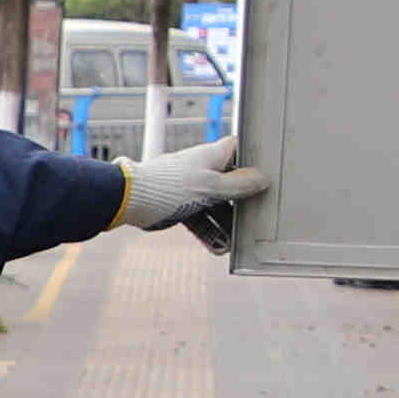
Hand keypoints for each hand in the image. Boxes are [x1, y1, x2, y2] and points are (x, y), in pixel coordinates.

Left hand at [116, 150, 267, 251]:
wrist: (131, 200)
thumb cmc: (171, 186)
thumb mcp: (213, 187)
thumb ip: (240, 184)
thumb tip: (263, 178)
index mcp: (212, 156)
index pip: (238, 149)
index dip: (252, 158)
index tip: (267, 171)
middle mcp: (203, 169)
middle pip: (231, 183)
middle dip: (242, 201)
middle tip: (257, 216)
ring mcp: (191, 188)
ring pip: (216, 205)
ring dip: (226, 223)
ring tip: (237, 241)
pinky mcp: (180, 206)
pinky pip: (200, 219)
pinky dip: (209, 232)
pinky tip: (219, 248)